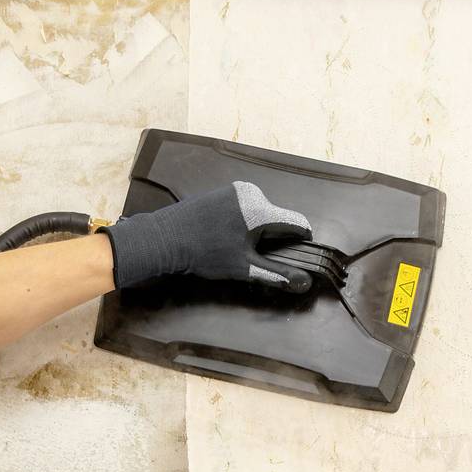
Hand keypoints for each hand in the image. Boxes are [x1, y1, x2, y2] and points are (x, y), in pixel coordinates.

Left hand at [104, 183, 316, 293]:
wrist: (167, 238)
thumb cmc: (206, 254)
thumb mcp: (245, 268)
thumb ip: (277, 274)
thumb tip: (304, 282)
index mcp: (262, 210)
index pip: (298, 222)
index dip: (302, 240)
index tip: (296, 255)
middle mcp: (253, 193)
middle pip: (278, 217)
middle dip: (273, 237)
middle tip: (253, 255)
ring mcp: (237, 189)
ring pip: (261, 212)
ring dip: (257, 229)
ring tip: (235, 246)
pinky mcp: (223, 191)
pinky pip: (245, 206)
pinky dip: (243, 221)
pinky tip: (226, 235)